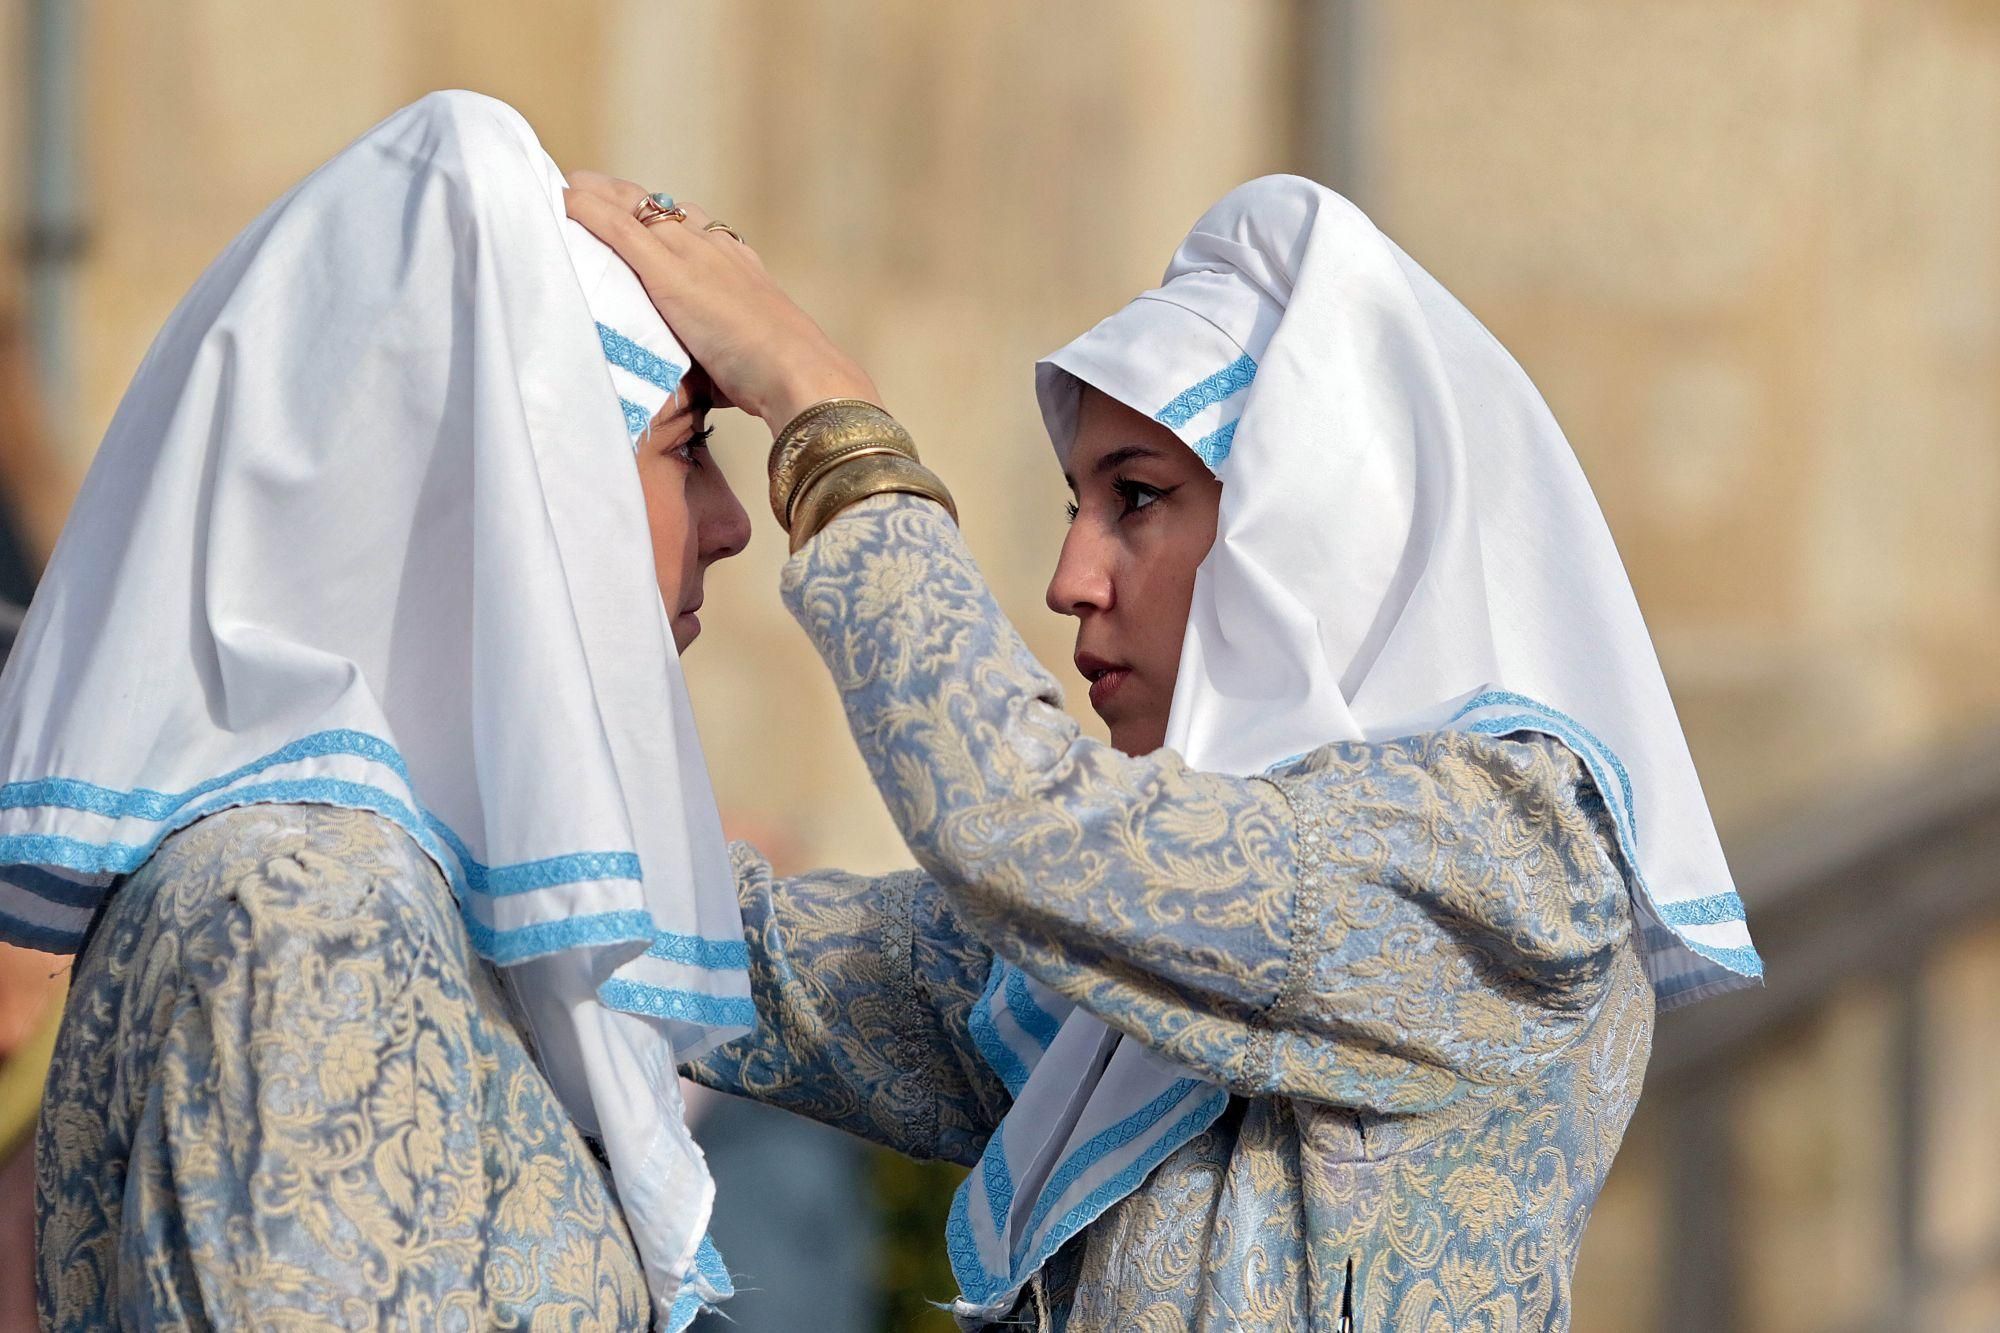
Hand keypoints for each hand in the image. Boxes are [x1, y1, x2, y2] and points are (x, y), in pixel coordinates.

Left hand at [564, 172, 879, 430]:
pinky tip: (565, 200)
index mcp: (741, 266)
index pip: (693, 225)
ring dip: (600, 194)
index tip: (638, 209)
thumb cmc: (780, 380)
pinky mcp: (669, 273)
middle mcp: (717, 250)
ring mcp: (693, 256)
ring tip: (569, 188)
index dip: (661, 214)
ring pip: (637, 208)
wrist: (799, 373)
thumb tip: (716, 385)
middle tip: (590, 185)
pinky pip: (620, 229)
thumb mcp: (750, 356)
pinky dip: (590, 211)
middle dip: (625, 193)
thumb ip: (726, 356)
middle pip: (662, 206)